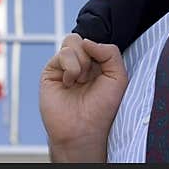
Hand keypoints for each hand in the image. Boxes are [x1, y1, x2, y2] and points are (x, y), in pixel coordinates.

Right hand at [39, 33, 127, 161]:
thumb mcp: (118, 77)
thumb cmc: (102, 109)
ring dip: (81, 62)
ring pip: (72, 41)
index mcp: (96, 62)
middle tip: (90, 77)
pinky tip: (69, 83)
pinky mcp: (50, 72)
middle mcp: (79, 63)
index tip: (103, 68)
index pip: (95, 41)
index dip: (99, 50)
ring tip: (80, 81)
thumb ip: (110, 52)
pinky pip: (62, 54)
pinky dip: (70, 68)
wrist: (83, 130)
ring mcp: (63, 66)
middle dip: (90, 56)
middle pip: (82, 38)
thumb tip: (87, 41)